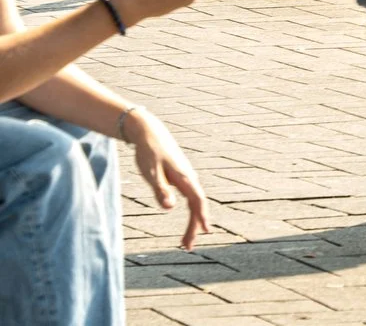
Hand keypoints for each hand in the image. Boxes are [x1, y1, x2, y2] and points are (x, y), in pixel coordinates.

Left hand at [125, 109, 212, 248]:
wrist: (149, 132)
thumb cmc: (148, 153)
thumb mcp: (150, 173)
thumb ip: (160, 190)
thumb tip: (170, 208)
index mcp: (184, 178)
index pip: (197, 202)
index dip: (201, 218)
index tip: (204, 233)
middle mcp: (189, 178)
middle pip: (197, 205)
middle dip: (194, 226)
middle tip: (187, 247)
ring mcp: (186, 177)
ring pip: (195, 202)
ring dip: (192, 221)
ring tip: (186, 239)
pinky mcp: (180, 177)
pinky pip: (191, 197)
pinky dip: (191, 211)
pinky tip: (188, 218)